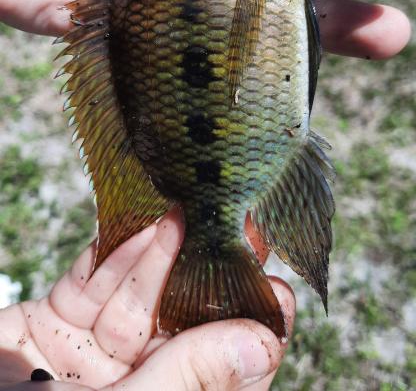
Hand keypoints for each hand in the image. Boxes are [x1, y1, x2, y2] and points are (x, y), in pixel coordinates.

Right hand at [0, 211, 294, 390]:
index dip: (252, 329)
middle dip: (206, 273)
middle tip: (237, 226)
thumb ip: (188, 378)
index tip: (277, 288)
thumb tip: (262, 346)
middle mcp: (135, 382)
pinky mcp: (57, 320)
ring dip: (156, 254)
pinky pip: (92, 281)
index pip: (223, 371)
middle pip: (183, 321)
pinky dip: (110, 254)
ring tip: (179, 216)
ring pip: (139, 294)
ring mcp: (94, 352)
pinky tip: (135, 225)